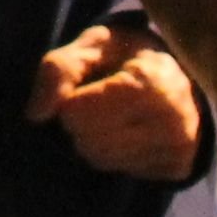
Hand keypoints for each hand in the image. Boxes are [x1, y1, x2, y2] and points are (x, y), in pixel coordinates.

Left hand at [27, 21, 203, 178]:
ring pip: (101, 159)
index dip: (71, 99)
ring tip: (116, 114)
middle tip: (101, 100)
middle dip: (80, 121)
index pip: (76, 113)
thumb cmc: (127, 55)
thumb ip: (59, 70)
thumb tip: (35, 114)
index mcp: (151, 82)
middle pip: (87, 140)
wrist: (180, 72)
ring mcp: (179, 147)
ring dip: (95, 139)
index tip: (90, 85)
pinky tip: (132, 130)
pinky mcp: (178, 167)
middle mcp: (172, 119)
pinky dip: (117, 153)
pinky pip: (122, 171)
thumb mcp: (92, 45)